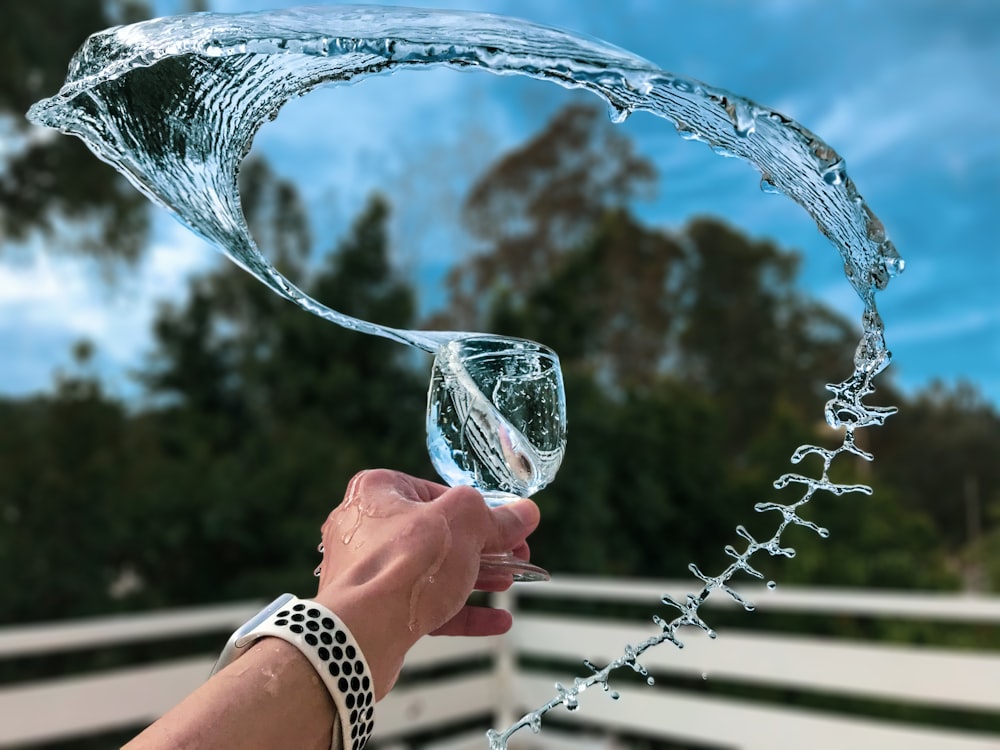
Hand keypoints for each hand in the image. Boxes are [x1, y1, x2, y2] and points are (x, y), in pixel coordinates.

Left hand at [313, 469, 539, 699]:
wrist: (361, 633)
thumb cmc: (406, 563)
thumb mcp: (465, 525)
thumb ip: (498, 517)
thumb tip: (527, 513)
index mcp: (377, 491)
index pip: (437, 492)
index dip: (478, 510)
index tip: (508, 525)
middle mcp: (365, 527)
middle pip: (436, 533)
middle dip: (481, 547)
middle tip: (516, 556)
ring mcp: (367, 572)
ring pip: (431, 572)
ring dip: (474, 578)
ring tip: (509, 585)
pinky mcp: (374, 611)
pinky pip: (423, 605)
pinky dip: (460, 612)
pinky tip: (497, 621)